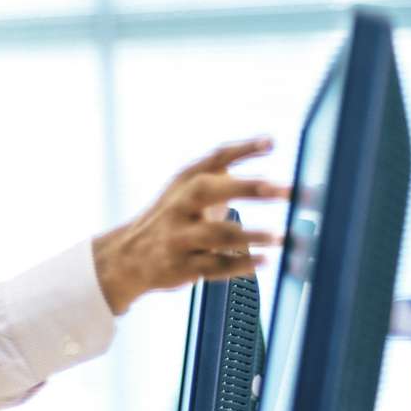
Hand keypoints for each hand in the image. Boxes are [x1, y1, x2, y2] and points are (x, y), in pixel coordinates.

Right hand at [92, 137, 288, 314]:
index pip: (213, 158)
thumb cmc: (170, 219)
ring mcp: (178, 237)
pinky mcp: (181, 267)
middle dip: (246, 187)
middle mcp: (178, 206)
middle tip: (282, 189)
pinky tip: (264, 261)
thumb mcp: (185, 190)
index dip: (242, 149)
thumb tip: (265, 144)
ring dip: (252, 235)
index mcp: (183, 183)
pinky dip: (241, 265)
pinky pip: (215, 267)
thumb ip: (220, 172)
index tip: (271, 142)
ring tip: (281, 237)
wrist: (128, 257)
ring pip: (216, 234)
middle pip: (208, 190)